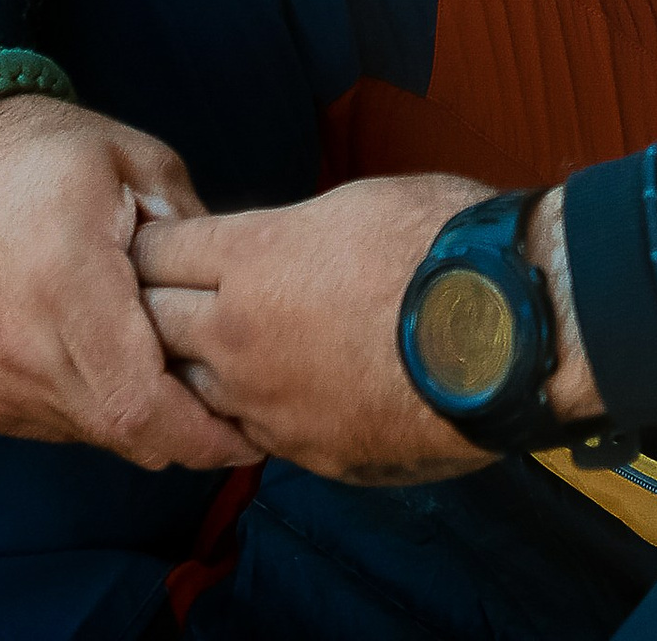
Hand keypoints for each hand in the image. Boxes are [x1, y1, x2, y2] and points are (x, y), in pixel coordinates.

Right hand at [0, 86, 259, 471]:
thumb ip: (193, 233)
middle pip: (123, 433)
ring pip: (91, 433)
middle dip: (183, 434)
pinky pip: (52, 422)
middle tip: (228, 411)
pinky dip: (92, 405)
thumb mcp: (135, 163)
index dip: (201, 435)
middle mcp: (22, 349)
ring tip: (169, 369)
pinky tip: (109, 357)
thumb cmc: (39, 150)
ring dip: (137, 416)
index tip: (247, 434)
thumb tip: (235, 295)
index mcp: (68, 285)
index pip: (142, 405)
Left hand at [134, 175, 521, 483]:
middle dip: (151, 311)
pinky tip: (279, 395)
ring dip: (195, 372)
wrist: (505, 331)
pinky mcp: (304, 453)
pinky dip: (251, 414)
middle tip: (166, 300)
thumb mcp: (354, 203)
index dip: (150, 247)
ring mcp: (268, 405)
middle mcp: (239, 337)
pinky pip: (251, 434)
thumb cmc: (441, 242)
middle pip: (153, 328)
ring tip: (222, 352)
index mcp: (252, 257)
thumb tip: (276, 248)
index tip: (156, 245)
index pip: (156, 254)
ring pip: (191, 393)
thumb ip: (291, 233)